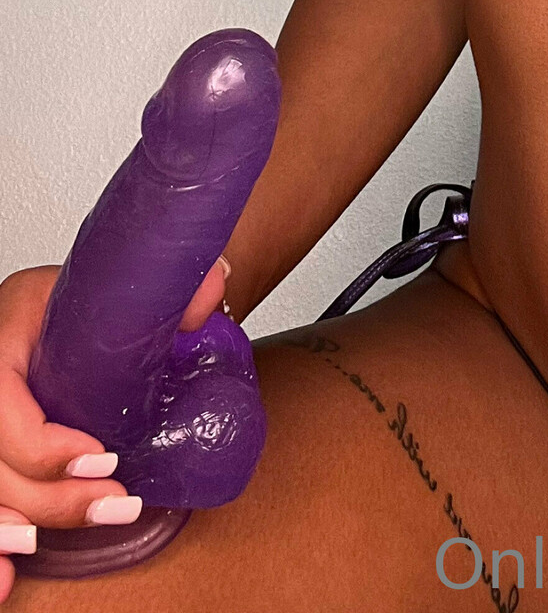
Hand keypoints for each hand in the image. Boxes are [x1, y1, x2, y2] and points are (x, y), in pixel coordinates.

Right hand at [5, 29, 279, 587]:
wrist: (92, 297)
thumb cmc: (96, 296)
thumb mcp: (123, 283)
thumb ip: (171, 291)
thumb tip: (213, 285)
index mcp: (7, 333)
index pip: (1, 404)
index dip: (43, 443)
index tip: (100, 457)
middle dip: (50, 495)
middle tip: (116, 502)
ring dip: (23, 522)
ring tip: (77, 532)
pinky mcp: (2, 450)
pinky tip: (9, 577)